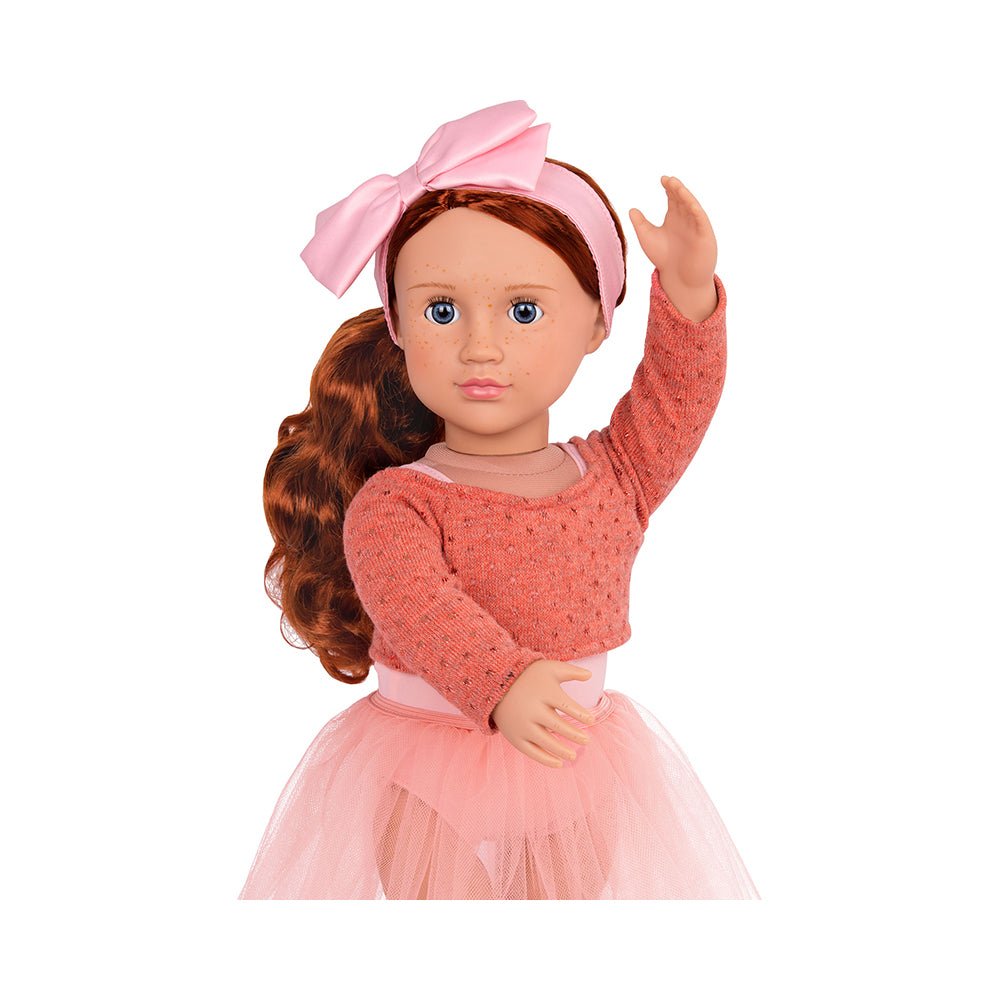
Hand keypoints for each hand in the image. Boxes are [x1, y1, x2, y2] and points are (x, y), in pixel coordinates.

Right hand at [490, 659, 596, 767]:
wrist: (497, 683)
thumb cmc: (529, 675)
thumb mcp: (549, 668)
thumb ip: (571, 671)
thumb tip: (590, 675)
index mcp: (544, 692)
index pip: (566, 705)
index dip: (580, 714)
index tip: (591, 720)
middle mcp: (532, 709)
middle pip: (557, 725)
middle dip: (574, 734)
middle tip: (587, 741)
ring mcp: (522, 724)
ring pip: (545, 741)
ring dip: (561, 750)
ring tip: (574, 755)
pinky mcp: (515, 736)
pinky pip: (531, 751)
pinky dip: (545, 759)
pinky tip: (559, 763)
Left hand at [629, 176, 718, 321]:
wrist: (680, 279)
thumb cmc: (664, 259)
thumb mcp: (648, 238)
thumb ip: (640, 224)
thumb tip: (631, 209)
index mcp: (673, 217)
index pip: (672, 198)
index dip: (668, 188)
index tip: (662, 179)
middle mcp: (686, 218)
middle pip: (681, 199)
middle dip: (675, 189)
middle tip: (668, 179)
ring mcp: (696, 225)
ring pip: (691, 206)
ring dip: (685, 196)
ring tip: (676, 186)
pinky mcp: (705, 235)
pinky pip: (701, 220)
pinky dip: (695, 210)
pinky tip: (689, 202)